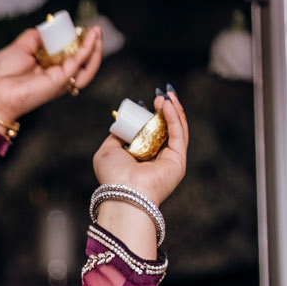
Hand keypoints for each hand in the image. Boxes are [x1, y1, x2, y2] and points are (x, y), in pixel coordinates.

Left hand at [0, 24, 105, 124]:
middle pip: (80, 60)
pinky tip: (91, 38)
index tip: (79, 28)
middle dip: (90, 44)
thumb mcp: (19, 47)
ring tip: (97, 33)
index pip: (66, 53)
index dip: (75, 41)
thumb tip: (49, 29)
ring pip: (86, 66)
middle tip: (95, 30)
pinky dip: (87, 50)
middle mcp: (54, 74)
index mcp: (44, 67)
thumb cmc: (0, 74)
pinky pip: (79, 64)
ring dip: (94, 48)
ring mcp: (58, 79)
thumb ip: (36, 37)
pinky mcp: (60, 81)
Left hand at [92, 87, 189, 204]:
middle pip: (166, 129)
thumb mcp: (107, 151)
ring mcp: (169, 160)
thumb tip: (121, 124)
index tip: (146, 102)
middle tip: (161, 93)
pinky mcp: (178, 160)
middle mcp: (156, 159)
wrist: (123, 192)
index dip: (150, 116)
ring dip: (172, 110)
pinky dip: (174, 117)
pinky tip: (167, 104)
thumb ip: (115, 137)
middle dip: (165, 110)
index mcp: (141, 158)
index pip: (150, 133)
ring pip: (176, 130)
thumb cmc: (113, 176)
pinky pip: (179, 134)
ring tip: (164, 95)